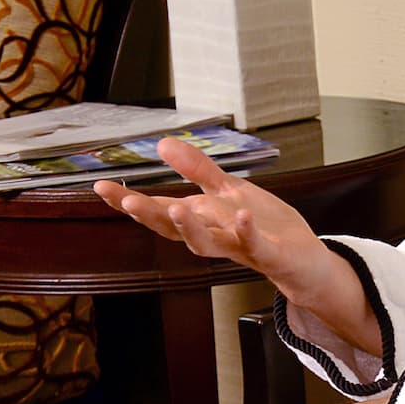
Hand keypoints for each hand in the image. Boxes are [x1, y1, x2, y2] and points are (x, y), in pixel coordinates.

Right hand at [94, 138, 325, 280]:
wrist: (303, 260)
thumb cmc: (263, 225)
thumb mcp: (229, 191)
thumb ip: (198, 171)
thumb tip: (163, 143)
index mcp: (201, 219)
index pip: (159, 210)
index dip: (129, 201)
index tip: (100, 186)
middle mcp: (213, 236)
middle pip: (174, 229)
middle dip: (150, 216)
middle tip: (129, 201)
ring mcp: (239, 247)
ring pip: (206, 243)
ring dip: (190, 227)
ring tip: (175, 207)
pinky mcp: (268, 253)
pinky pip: (254, 243)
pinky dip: (246, 230)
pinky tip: (240, 215)